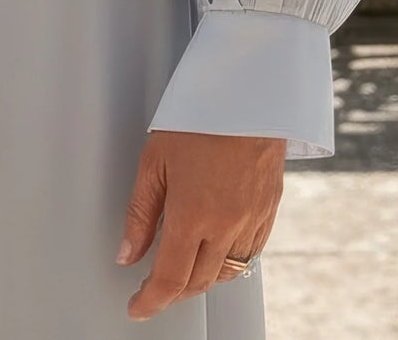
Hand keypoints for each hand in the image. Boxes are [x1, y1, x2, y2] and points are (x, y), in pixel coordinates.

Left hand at [116, 129, 282, 321]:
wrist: (248, 90)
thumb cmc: (199, 115)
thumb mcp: (154, 159)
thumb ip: (140, 213)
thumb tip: (127, 253)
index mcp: (193, 214)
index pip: (169, 279)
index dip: (150, 301)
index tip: (138, 308)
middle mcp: (226, 225)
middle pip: (198, 282)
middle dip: (173, 291)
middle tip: (153, 287)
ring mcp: (252, 219)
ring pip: (226, 272)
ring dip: (201, 279)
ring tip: (182, 268)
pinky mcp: (270, 209)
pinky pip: (250, 253)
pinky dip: (230, 261)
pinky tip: (216, 249)